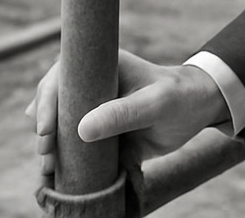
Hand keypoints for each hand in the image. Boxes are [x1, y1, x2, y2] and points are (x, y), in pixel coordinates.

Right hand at [26, 49, 230, 175]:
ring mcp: (94, 110)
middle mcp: (92, 87)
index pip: (61, 78)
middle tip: (46, 153)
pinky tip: (54, 177)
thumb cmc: (180, 97)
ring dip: (50, 148)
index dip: (47, 102)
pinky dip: (64, 161)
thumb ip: (124, 114)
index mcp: (101, 66)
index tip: (44, 129)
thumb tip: (82, 130)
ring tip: (48, 169)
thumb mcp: (157, 103)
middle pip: (54, 104)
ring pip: (61, 128)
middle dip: (44, 129)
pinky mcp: (100, 133)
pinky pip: (76, 147)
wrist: (199, 110)